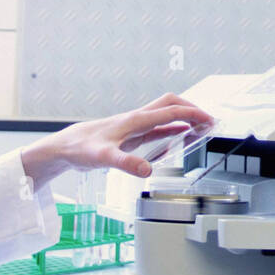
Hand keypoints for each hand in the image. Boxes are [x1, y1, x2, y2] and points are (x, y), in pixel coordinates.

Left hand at [20, 93, 214, 186]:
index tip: (209, 120)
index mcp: (136, 120)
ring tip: (201, 126)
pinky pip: (158, 126)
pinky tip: (179, 134)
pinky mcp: (131, 134)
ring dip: (184, 117)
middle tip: (209, 121)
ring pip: (165, 113)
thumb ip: (126, 163)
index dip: (192, 114)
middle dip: (192, 109)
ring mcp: (135, 125)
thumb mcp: (104, 158)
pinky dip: (173, 127)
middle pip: (171, 104)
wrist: (65, 146)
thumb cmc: (81, 148)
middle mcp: (137, 118)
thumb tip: (147, 170)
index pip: (171, 111)